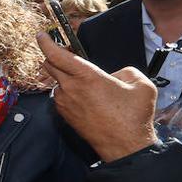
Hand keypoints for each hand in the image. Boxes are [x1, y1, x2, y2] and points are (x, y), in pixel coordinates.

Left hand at [38, 34, 158, 161]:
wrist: (125, 146)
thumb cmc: (134, 116)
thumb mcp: (141, 84)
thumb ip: (125, 71)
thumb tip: (114, 75)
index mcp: (87, 77)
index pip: (57, 54)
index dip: (46, 42)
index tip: (41, 35)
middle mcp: (70, 88)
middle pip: (49, 65)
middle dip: (54, 57)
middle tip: (67, 55)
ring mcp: (65, 103)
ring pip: (57, 82)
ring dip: (65, 78)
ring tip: (88, 85)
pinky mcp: (65, 114)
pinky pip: (61, 97)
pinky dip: (69, 92)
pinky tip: (87, 99)